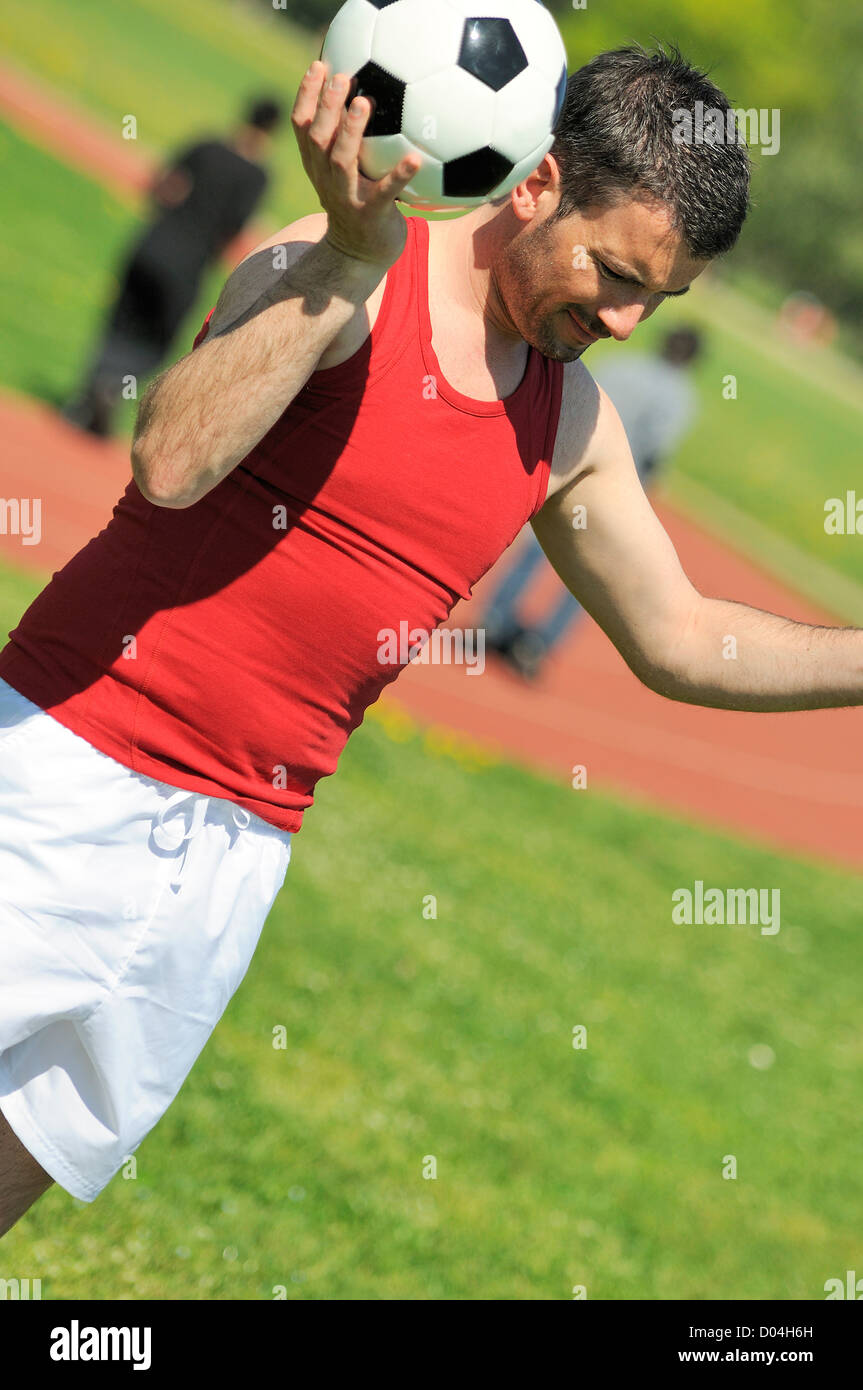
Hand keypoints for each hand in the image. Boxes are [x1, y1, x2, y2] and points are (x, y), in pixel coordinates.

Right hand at [291, 60, 420, 268]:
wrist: (359, 256)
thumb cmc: (358, 203)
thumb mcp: (344, 172)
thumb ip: (347, 139)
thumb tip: (364, 93)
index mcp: (317, 165)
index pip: (302, 125)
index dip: (306, 94)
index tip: (319, 64)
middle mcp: (326, 179)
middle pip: (318, 137)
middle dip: (327, 105)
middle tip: (342, 75)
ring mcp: (347, 197)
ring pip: (341, 161)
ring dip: (350, 131)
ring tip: (363, 103)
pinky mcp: (371, 216)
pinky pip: (385, 193)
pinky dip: (399, 176)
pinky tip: (416, 159)